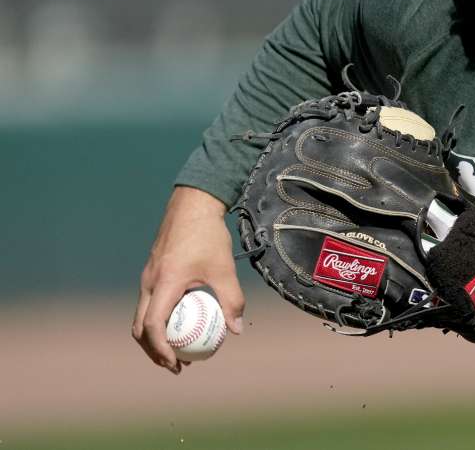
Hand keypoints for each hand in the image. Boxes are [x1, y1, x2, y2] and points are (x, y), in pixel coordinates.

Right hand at [132, 186, 244, 373]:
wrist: (192, 205)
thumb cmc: (209, 237)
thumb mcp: (225, 269)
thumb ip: (232, 300)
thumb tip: (236, 330)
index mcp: (164, 283)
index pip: (153, 325)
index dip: (160, 349)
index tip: (175, 363)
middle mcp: (149, 282)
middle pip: (140, 327)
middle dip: (153, 351)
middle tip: (175, 366)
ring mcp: (147, 277)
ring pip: (141, 316)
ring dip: (154, 337)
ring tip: (177, 351)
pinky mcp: (152, 272)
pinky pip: (149, 303)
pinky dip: (158, 320)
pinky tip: (181, 324)